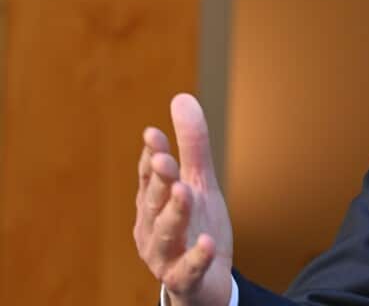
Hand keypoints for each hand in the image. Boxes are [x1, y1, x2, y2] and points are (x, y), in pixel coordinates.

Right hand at [134, 94, 234, 305]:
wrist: (204, 283)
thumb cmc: (196, 227)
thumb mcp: (199, 183)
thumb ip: (192, 145)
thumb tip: (182, 97)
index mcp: (153, 203)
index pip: (149, 176)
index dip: (152, 156)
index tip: (154, 133)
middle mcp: (152, 228)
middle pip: (154, 202)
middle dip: (159, 181)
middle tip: (165, 160)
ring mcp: (165, 256)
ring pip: (166, 234)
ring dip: (174, 213)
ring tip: (185, 191)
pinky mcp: (185, 279)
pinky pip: (188, 269)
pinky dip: (197, 257)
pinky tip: (208, 243)